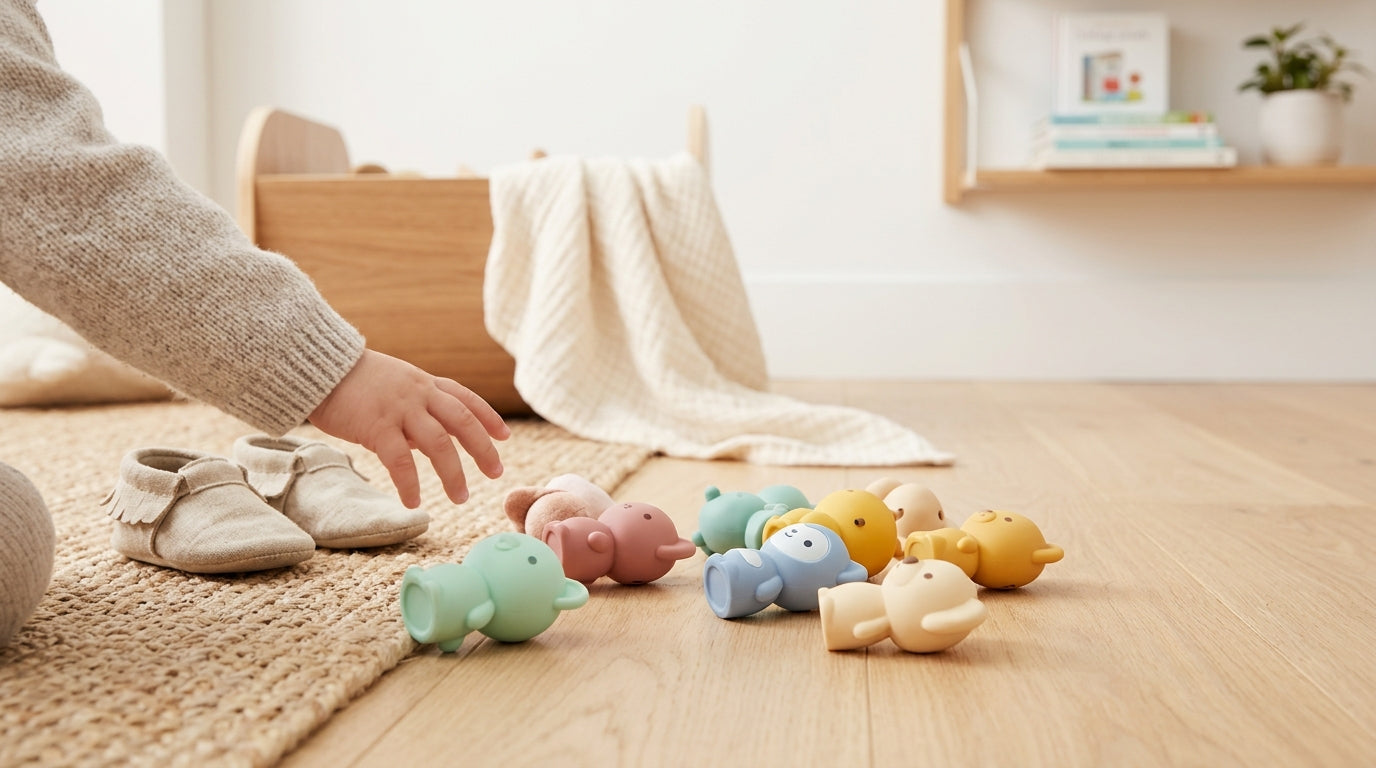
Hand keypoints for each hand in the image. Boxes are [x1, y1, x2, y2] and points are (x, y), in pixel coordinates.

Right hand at [308, 349, 509, 507]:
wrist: (319, 366)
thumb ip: (417, 407)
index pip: (466, 398)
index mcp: (424, 383)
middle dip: (483, 448)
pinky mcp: (376, 426)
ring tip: (461, 498)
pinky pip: (400, 459)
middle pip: (463, 421)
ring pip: (439, 443)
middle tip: (496, 473)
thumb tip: (433, 439)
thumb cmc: (354, 380)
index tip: (504, 436)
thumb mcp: (396, 384)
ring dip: (453, 473)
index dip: (488, 417)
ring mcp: (399, 409)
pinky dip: (410, 483)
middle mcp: (419, 394)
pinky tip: (414, 502)